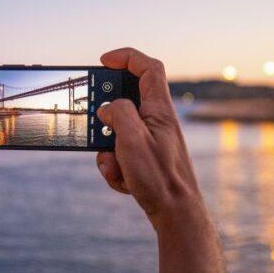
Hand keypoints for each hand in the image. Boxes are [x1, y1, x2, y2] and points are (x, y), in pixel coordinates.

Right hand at [95, 48, 203, 229]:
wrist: (177, 214)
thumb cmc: (159, 177)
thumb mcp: (132, 139)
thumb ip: (118, 113)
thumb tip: (107, 109)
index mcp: (159, 109)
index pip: (148, 68)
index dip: (126, 57)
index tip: (103, 60)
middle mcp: (157, 121)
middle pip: (126, 102)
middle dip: (106, 117)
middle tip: (96, 127)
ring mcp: (152, 140)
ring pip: (119, 133)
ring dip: (108, 150)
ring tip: (116, 168)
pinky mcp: (147, 158)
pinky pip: (122, 154)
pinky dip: (116, 168)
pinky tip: (125, 182)